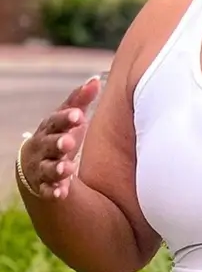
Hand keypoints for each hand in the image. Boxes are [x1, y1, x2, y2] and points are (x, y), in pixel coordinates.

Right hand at [18, 76, 101, 200]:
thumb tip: (95, 79)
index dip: (66, 118)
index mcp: (50, 128)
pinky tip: (61, 193)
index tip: (78, 115)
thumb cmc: (60, 133)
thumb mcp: (69, 118)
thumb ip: (80, 100)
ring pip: (48, 168)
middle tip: (69, 142)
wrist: (37, 163)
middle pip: (49, 145)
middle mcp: (43, 147)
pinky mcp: (44, 185)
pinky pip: (47, 190)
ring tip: (68, 169)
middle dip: (58, 143)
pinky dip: (53, 191)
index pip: (56, 121)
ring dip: (57, 168)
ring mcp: (42, 167)